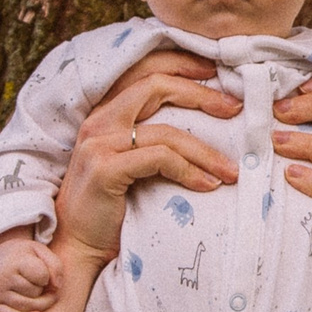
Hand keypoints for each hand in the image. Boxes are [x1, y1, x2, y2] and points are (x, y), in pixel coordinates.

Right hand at [0, 234, 62, 311]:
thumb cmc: (25, 256)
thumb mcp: (41, 251)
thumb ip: (55, 265)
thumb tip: (57, 288)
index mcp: (14, 262)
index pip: (42, 276)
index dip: (48, 276)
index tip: (43, 271)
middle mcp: (3, 278)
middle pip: (35, 292)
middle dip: (43, 289)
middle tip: (42, 283)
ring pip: (28, 306)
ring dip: (40, 303)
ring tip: (41, 293)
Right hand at [56, 50, 241, 265]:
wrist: (77, 247)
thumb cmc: (111, 208)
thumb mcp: (132, 164)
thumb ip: (154, 140)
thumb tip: (210, 126)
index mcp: (104, 113)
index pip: (142, 71)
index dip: (180, 64)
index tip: (215, 72)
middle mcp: (98, 121)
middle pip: (155, 86)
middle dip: (201, 94)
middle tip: (234, 109)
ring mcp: (98, 144)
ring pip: (166, 132)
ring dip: (205, 151)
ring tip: (230, 170)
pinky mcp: (105, 169)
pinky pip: (160, 159)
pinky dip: (190, 171)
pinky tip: (207, 186)